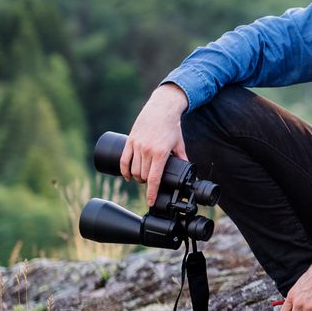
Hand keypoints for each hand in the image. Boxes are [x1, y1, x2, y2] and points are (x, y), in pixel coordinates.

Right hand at [121, 83, 189, 206]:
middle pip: (142, 176)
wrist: (161, 109)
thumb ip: (182, 158)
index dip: (151, 192)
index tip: (150, 201)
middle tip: (150, 183)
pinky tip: (127, 176)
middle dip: (146, 183)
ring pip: (133, 170)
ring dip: (137, 177)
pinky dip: (124, 171)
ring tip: (142, 178)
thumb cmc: (171, 126)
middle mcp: (147, 151)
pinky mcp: (130, 141)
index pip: (154, 178)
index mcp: (160, 153)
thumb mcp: (179, 143)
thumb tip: (187, 170)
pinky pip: (124, 160)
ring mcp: (137, 146)